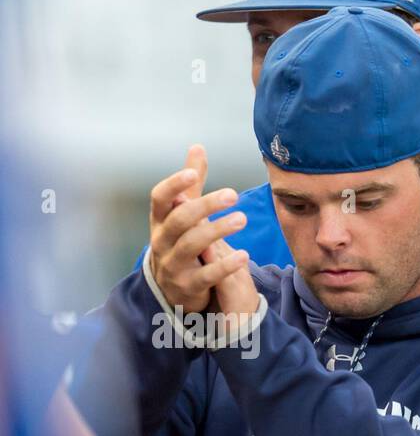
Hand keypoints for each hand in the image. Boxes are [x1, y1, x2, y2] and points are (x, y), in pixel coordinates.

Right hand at [148, 144, 249, 314]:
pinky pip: (207, 275)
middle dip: (204, 206)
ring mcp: (172, 265)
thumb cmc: (178, 242)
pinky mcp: (187, 286)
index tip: (191, 173)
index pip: (159, 198)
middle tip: (233, 194)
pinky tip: (244, 255)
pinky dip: (225, 265)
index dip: (173, 185)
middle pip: (179, 220)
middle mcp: (161, 241)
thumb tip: (197, 146)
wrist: (170, 289)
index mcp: (159, 221)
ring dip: (217, 230)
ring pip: (191, 245)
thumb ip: (192, 183)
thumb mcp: (181, 213)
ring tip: (242, 218)